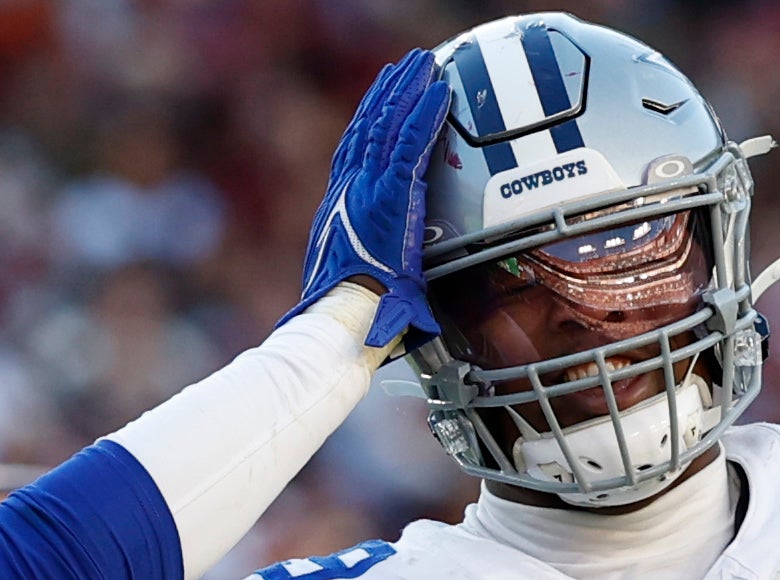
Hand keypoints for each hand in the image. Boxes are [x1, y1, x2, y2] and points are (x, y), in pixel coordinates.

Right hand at [284, 48, 449, 348]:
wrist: (345, 315)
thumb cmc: (352, 313)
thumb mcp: (358, 283)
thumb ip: (374, 273)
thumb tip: (398, 302)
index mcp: (340, 207)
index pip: (353, 152)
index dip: (365, 121)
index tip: (376, 100)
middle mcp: (351, 189)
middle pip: (370, 126)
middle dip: (388, 93)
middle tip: (404, 68)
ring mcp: (370, 187)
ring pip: (390, 125)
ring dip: (408, 90)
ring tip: (423, 64)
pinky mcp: (393, 192)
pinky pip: (412, 143)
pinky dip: (426, 114)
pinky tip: (440, 91)